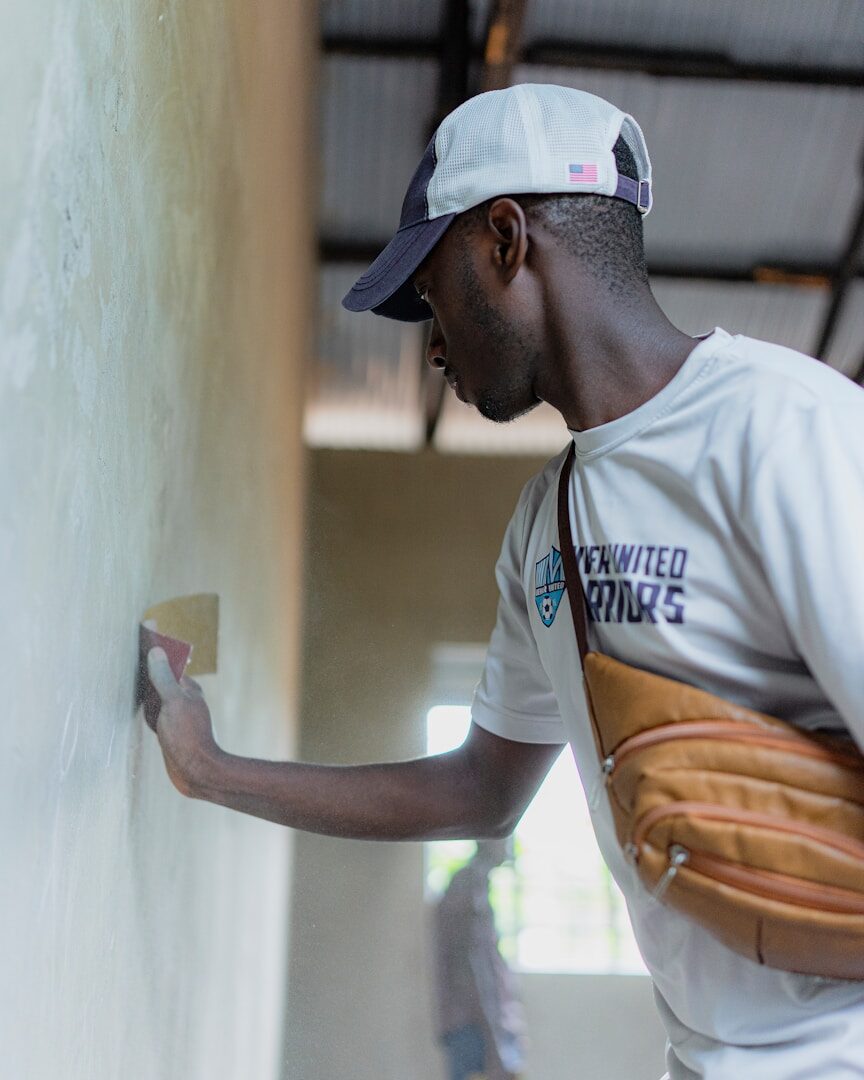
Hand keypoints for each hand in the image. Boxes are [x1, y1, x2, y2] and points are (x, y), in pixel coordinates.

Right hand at [146, 647, 222, 796]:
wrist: (196, 772)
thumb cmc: (187, 737)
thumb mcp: (173, 703)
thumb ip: (164, 677)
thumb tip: (156, 651)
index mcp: (188, 689)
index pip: (169, 662)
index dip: (156, 646)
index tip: (146, 626)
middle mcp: (183, 700)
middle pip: (162, 677)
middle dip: (149, 662)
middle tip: (134, 643)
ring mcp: (176, 716)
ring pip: (156, 695)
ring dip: (145, 683)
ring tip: (132, 668)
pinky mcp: (168, 732)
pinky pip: (153, 712)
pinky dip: (144, 704)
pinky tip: (138, 704)